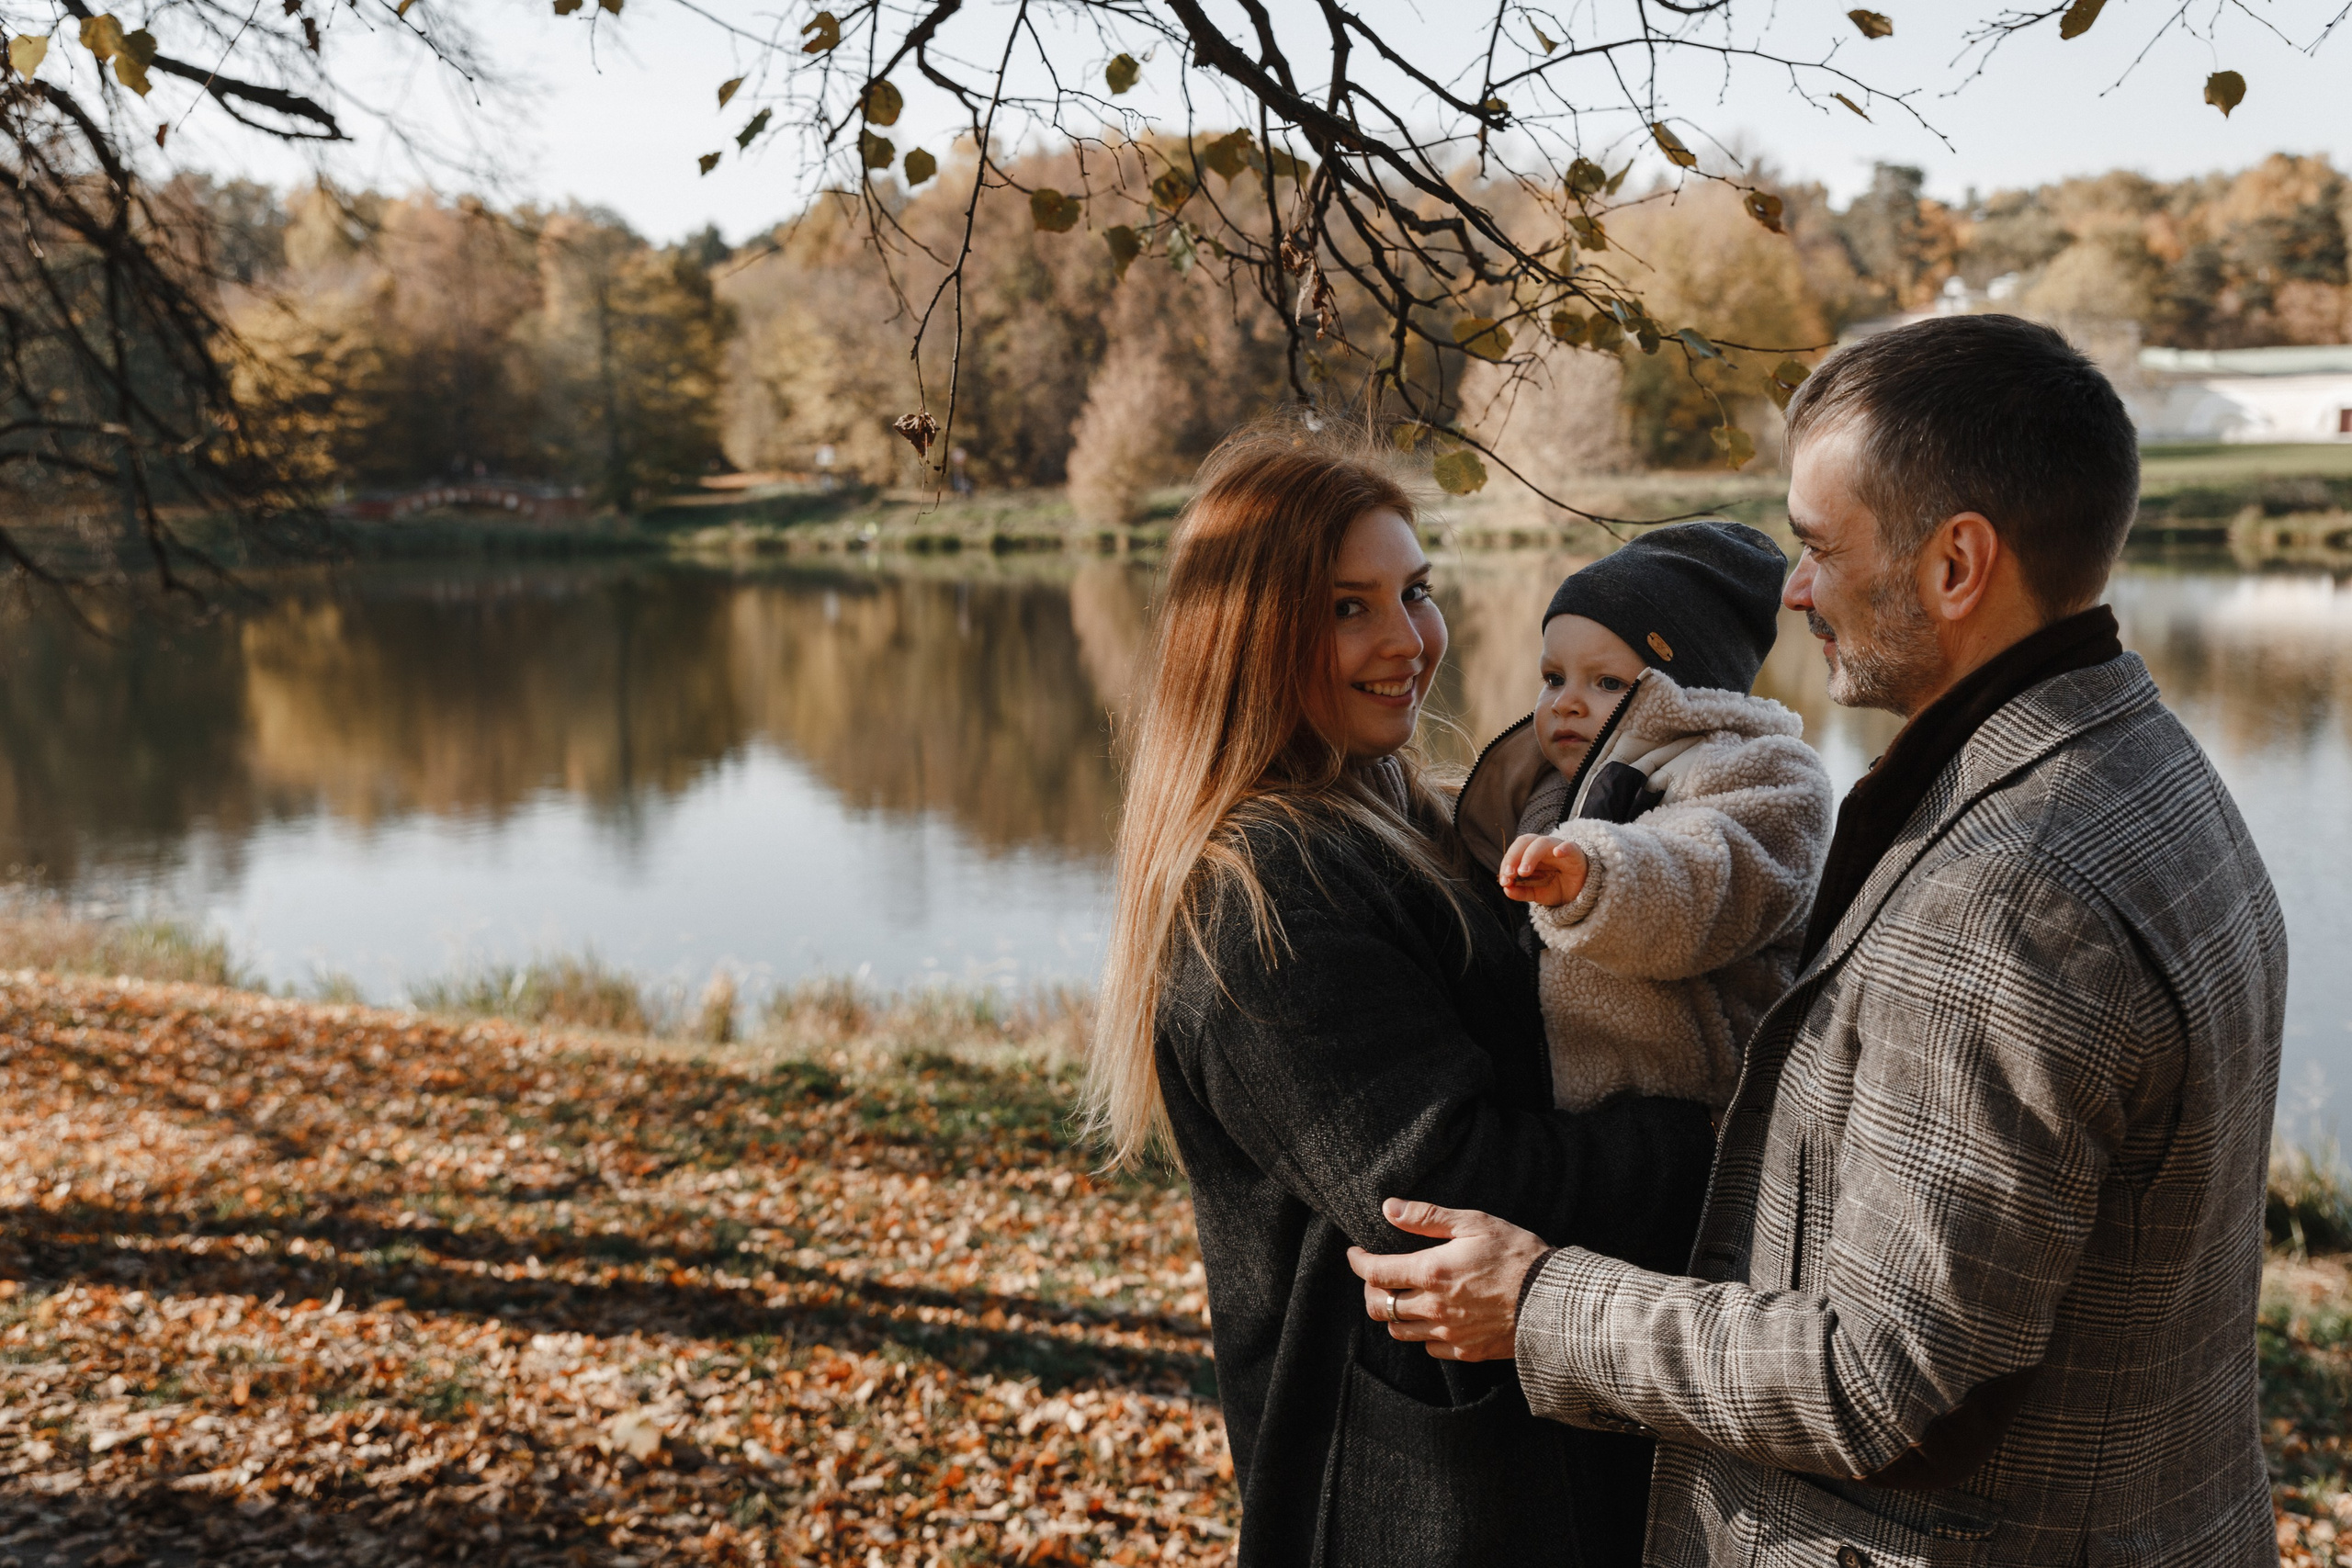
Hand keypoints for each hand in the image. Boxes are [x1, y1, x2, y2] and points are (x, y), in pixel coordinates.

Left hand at [1344, 1199, 1549, 1361]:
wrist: (1553, 1299)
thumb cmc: (1517, 1254)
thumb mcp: (1474, 1223)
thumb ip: (1427, 1217)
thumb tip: (1389, 1208)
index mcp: (1431, 1272)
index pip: (1375, 1273)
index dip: (1358, 1262)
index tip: (1355, 1253)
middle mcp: (1433, 1307)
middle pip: (1379, 1307)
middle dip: (1370, 1290)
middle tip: (1377, 1277)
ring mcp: (1448, 1332)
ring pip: (1399, 1331)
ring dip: (1392, 1314)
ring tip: (1400, 1298)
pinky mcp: (1465, 1351)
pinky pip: (1429, 1347)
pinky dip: (1422, 1333)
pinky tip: (1432, 1318)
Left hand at [1499, 834, 1587, 906]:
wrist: (1580, 892)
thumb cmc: (1556, 887)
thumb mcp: (1536, 893)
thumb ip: (1521, 891)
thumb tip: (1506, 890)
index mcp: (1530, 854)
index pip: (1515, 851)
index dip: (1507, 864)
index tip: (1504, 881)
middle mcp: (1543, 848)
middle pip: (1525, 842)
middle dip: (1513, 857)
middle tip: (1509, 875)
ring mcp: (1559, 848)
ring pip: (1542, 843)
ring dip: (1530, 856)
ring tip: (1523, 872)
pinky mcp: (1575, 854)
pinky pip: (1570, 846)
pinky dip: (1564, 848)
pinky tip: (1558, 853)